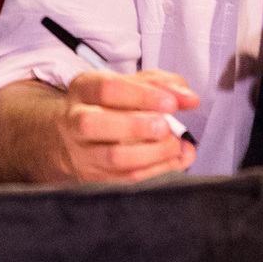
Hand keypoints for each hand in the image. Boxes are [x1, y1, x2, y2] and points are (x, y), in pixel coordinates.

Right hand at [54, 68, 199, 182]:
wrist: (74, 135)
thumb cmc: (107, 105)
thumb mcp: (129, 85)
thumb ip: (161, 85)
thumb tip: (189, 97)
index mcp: (84, 89)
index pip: (107, 89)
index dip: (142, 95)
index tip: (171, 102)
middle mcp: (76, 119)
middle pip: (94, 124)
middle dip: (137, 126)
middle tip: (167, 126)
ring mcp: (82, 151)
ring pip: (113, 157)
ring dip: (152, 152)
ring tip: (174, 144)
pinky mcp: (94, 175)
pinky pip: (126, 177)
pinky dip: (156, 169)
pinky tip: (173, 158)